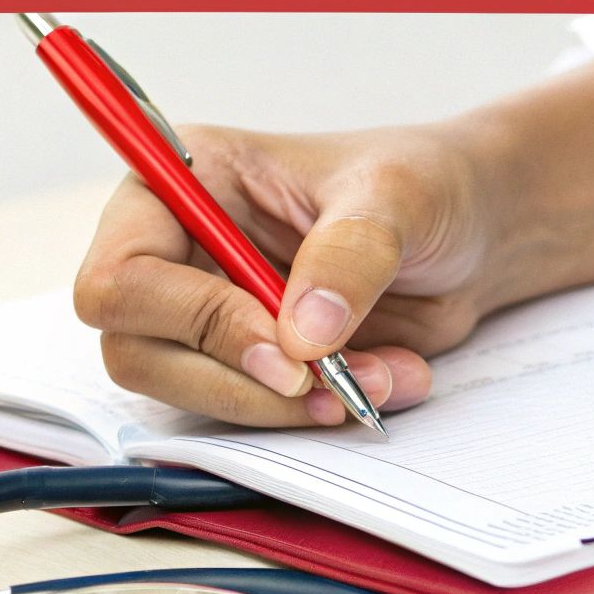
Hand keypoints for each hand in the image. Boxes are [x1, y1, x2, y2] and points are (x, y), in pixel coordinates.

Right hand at [75, 124, 501, 426]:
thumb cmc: (423, 184)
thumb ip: (349, 256)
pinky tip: (386, 379)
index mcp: (185, 180)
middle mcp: (178, 248)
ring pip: (190, 394)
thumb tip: (300, 336)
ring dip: (285, 407)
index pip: (123, 274)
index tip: (283, 348)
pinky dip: (317, 412)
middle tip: (328, 385)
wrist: (470, 230)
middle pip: (138, 350)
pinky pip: (253, 412)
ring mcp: (207, 311)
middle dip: (240, 382)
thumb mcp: (398, 197)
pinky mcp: (248, 361)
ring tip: (378, 378)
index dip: (193, 323)